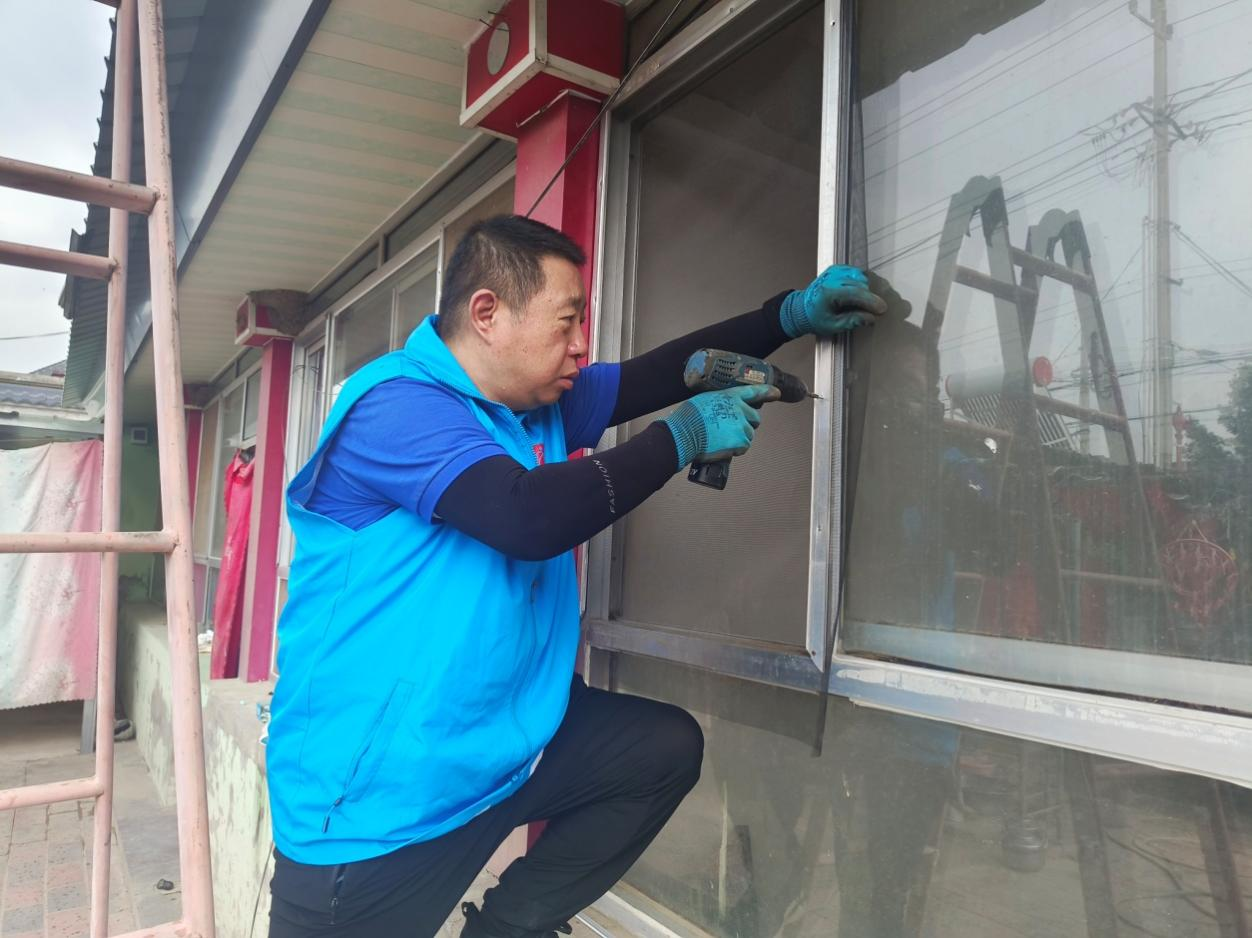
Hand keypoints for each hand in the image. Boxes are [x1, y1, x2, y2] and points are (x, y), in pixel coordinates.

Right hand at [659, 384, 779, 469]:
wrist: (685, 433)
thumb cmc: (689, 417)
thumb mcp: (704, 401)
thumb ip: (718, 404)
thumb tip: (718, 411)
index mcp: (730, 396)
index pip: (753, 392)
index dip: (766, 392)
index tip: (776, 393)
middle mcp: (740, 409)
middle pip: (755, 418)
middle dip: (748, 424)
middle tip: (732, 430)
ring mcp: (742, 426)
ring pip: (749, 434)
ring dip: (739, 438)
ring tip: (721, 440)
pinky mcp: (741, 441)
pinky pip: (743, 447)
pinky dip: (735, 450)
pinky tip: (722, 447)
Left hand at [780, 265, 887, 338]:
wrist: (801, 309)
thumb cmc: (814, 318)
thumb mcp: (833, 325)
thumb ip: (852, 321)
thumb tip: (870, 318)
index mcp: (828, 292)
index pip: (856, 293)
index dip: (872, 301)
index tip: (882, 309)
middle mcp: (831, 278)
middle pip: (861, 284)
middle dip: (870, 298)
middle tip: (873, 311)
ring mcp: (834, 271)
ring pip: (861, 276)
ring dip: (866, 290)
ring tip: (862, 304)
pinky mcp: (837, 268)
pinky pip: (856, 273)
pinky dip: (861, 282)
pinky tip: (858, 293)